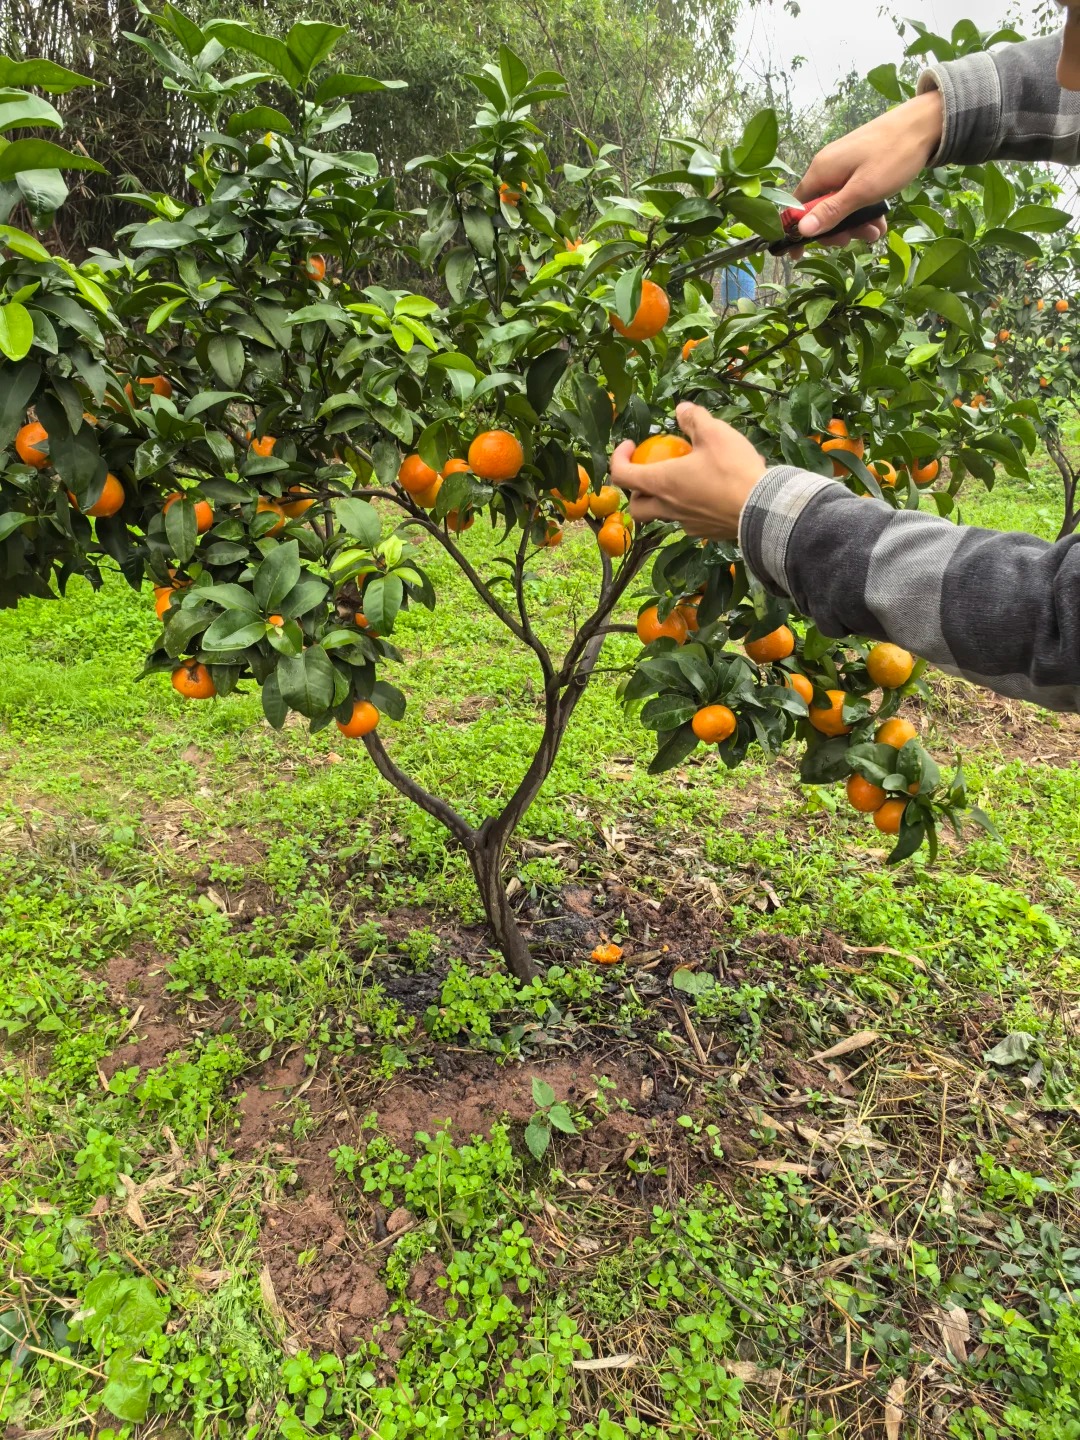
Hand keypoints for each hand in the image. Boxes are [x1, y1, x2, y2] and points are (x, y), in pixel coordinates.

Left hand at [610, 402, 766, 540]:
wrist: (762, 510)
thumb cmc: (733, 470)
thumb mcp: (714, 434)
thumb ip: (694, 419)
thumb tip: (682, 409)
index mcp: (662, 483)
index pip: (621, 475)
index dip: (618, 458)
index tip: (630, 446)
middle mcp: (668, 507)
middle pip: (636, 507)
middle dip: (635, 490)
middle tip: (649, 472)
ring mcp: (685, 523)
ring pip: (662, 515)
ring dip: (663, 500)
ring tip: (683, 481)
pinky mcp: (704, 532)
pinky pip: (687, 521)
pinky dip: (688, 508)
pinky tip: (707, 495)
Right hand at [794, 89, 943, 246]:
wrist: (926, 123)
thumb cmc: (894, 156)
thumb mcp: (863, 190)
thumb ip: (831, 212)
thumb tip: (801, 230)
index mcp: (821, 171)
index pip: (796, 207)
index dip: (797, 232)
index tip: (801, 254)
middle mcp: (827, 169)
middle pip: (818, 210)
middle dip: (836, 230)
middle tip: (857, 239)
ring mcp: (843, 167)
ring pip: (838, 206)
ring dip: (854, 224)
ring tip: (876, 232)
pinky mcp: (858, 167)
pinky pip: (853, 196)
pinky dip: (863, 211)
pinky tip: (879, 220)